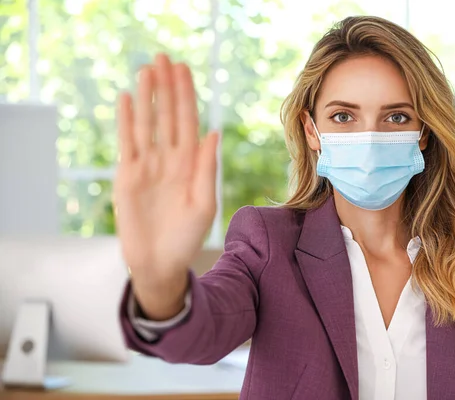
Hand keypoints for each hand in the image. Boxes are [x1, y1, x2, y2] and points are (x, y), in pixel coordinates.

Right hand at [114, 54, 217, 317]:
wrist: (160, 263)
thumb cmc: (187, 238)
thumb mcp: (203, 204)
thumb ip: (206, 168)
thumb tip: (213, 132)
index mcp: (191, 164)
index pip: (188, 121)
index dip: (186, 96)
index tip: (184, 70)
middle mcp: (169, 159)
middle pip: (167, 116)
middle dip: (167, 88)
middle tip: (164, 57)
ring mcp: (148, 166)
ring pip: (146, 124)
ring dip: (146, 97)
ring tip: (146, 70)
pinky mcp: (127, 176)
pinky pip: (127, 143)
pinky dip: (126, 121)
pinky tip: (126, 99)